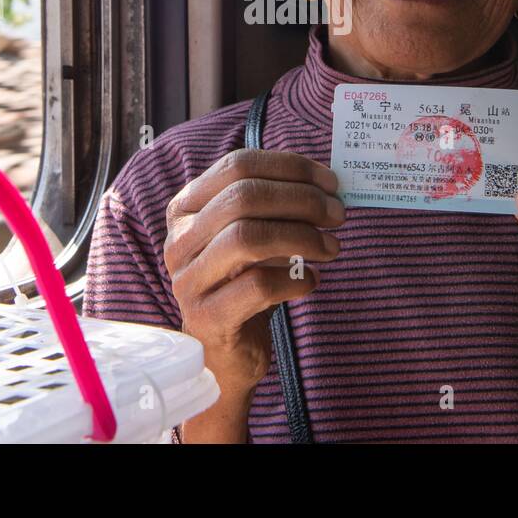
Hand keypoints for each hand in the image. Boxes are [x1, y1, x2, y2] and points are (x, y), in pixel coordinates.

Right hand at [164, 148, 343, 440]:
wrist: (224, 352)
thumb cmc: (244, 283)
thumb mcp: (253, 236)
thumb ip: (276, 206)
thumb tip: (328, 185)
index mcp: (187, 207)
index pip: (238, 165)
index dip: (289, 168)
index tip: (330, 182)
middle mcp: (180, 239)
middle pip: (244, 197)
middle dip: (302, 200)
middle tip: (338, 215)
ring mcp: (189, 279)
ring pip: (247, 237)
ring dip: (301, 236)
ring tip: (331, 248)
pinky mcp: (208, 317)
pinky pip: (258, 286)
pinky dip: (296, 279)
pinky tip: (312, 282)